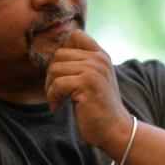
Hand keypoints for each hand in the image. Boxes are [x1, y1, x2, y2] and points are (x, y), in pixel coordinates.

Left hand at [44, 30, 132, 155]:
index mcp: (100, 55)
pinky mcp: (87, 84)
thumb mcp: (93, 79)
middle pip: (59, 54)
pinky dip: (52, 97)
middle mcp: (98, 59)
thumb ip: (80, 65)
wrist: (114, 129)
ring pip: (55, 68)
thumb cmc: (98, 107)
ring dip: (50, 87)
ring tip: (57, 99)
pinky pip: (57, 84)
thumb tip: (53, 56)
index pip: (76, 35)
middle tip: (55, 91)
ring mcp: (94, 70)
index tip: (63, 72)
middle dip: (51, 74)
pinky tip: (57, 106)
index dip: (63, 50)